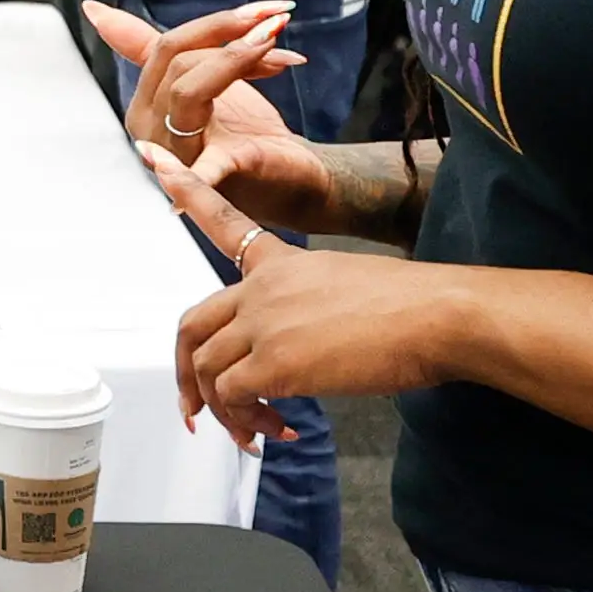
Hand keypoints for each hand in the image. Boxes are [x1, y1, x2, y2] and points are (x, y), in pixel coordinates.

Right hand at [90, 0, 332, 233]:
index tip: (265, 9)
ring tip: (282, 55)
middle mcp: (152, 132)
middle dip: (232, 36)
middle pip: (176, 63)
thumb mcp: (199, 79)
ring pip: (188, 92)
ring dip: (239, 62)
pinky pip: (200, 173)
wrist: (289, 175)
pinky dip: (202, 173)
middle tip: (277, 24)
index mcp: (146, 106)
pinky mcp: (209, 186)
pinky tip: (222, 162)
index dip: (215, 22)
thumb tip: (94, 10)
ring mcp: (176, 160)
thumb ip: (155, 47)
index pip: (165, 47)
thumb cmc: (243, 131)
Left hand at [144, 218, 461, 449]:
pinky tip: (281, 429)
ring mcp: (264, 323)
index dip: (187, 192)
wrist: (439, 315)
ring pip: (207, 371)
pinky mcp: (273, 362)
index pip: (224, 221)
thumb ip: (307, 309)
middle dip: (186, 374)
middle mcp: (262, 288)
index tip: (153, 160)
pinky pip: (231, 398)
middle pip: (192, 325)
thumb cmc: (414, 307)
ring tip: (258, 432)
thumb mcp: (348, 287)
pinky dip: (246, 422)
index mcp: (282, 262)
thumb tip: (303, 350)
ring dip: (227, 412)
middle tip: (198, 411)